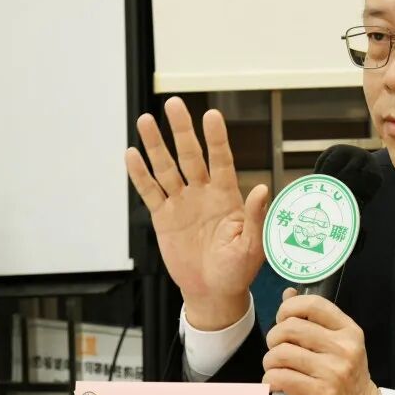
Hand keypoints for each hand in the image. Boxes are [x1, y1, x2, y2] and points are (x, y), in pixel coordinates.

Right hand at [125, 97, 268, 330]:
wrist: (214, 291)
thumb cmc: (238, 270)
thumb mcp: (254, 245)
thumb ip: (257, 216)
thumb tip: (263, 189)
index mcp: (228, 197)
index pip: (222, 160)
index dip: (216, 139)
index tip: (211, 116)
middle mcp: (204, 194)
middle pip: (190, 155)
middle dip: (182, 130)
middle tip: (174, 104)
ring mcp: (182, 203)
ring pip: (166, 168)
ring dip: (156, 145)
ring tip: (146, 120)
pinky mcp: (164, 218)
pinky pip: (150, 192)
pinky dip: (140, 175)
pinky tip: (132, 155)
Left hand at [262, 289, 381, 394]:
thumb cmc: (346, 377)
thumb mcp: (339, 344)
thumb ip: (315, 319)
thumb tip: (288, 293)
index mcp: (349, 331)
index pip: (313, 304)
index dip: (289, 308)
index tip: (283, 320)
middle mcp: (343, 349)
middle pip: (290, 328)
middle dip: (274, 337)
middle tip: (277, 349)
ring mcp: (332, 373)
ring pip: (280, 354)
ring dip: (270, 361)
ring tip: (277, 368)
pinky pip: (279, 377)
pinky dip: (270, 380)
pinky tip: (277, 383)